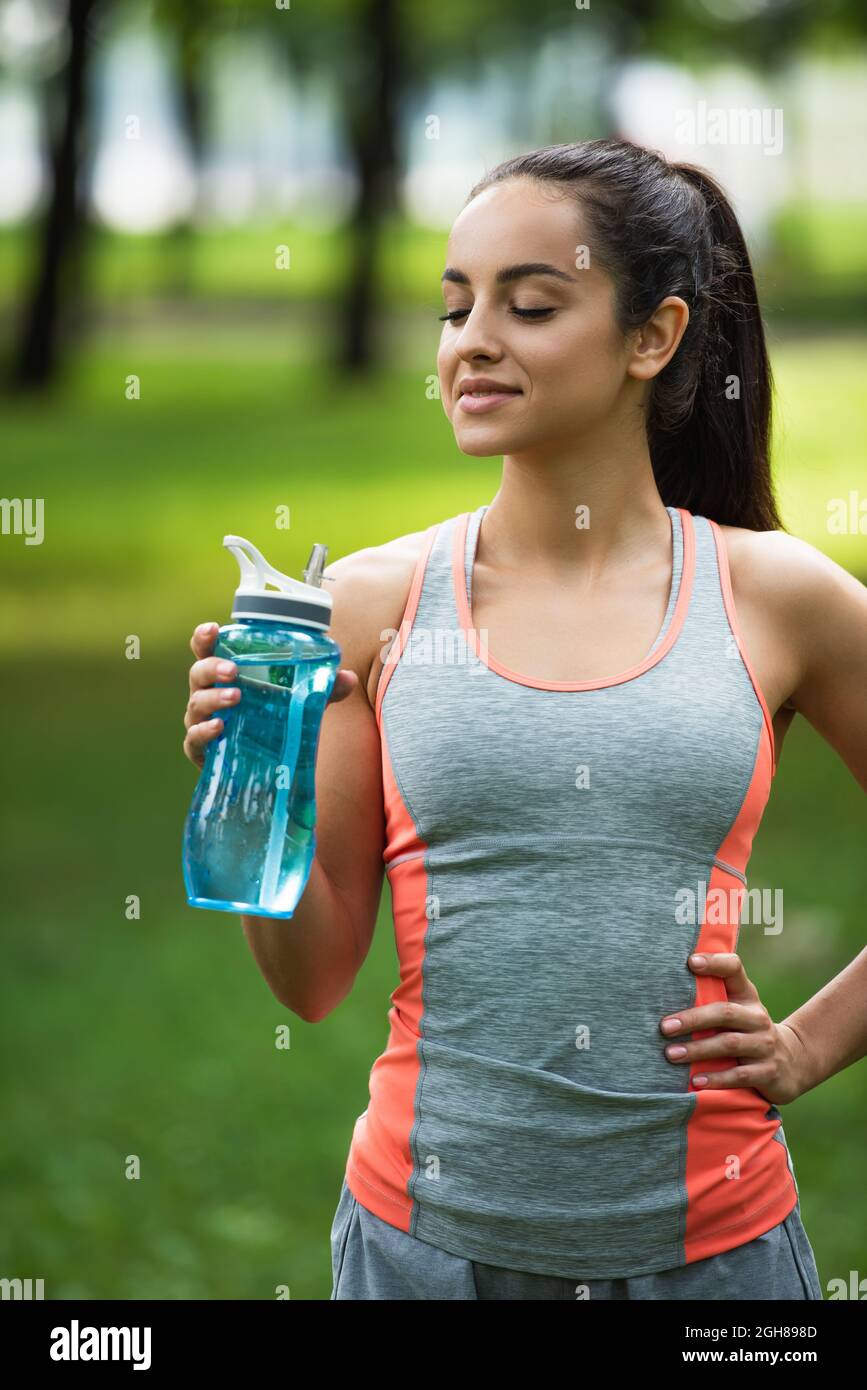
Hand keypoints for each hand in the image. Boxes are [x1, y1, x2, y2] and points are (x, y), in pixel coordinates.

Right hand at [183, 621, 358, 767]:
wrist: (264, 765)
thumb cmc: (273, 719)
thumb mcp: (300, 701)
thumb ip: (323, 689)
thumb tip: (348, 677)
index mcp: (226, 674)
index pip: (206, 649)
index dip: (204, 637)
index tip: (213, 629)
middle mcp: (208, 693)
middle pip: (198, 673)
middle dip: (213, 668)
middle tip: (233, 671)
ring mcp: (201, 721)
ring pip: (196, 704)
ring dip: (213, 698)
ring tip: (234, 698)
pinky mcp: (201, 750)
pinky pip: (194, 739)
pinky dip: (204, 732)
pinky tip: (219, 727)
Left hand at [659, 952, 809, 1104]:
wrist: (791, 1062)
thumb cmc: (747, 1030)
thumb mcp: (736, 1009)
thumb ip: (709, 997)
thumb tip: (661, 987)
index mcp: (747, 996)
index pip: (734, 969)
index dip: (715, 963)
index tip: (690, 962)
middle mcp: (757, 1017)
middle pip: (725, 1012)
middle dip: (693, 1019)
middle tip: (664, 1027)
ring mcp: (765, 1044)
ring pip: (729, 1044)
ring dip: (698, 1050)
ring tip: (671, 1054)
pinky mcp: (768, 1072)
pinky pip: (740, 1075)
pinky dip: (717, 1078)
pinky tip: (696, 1081)